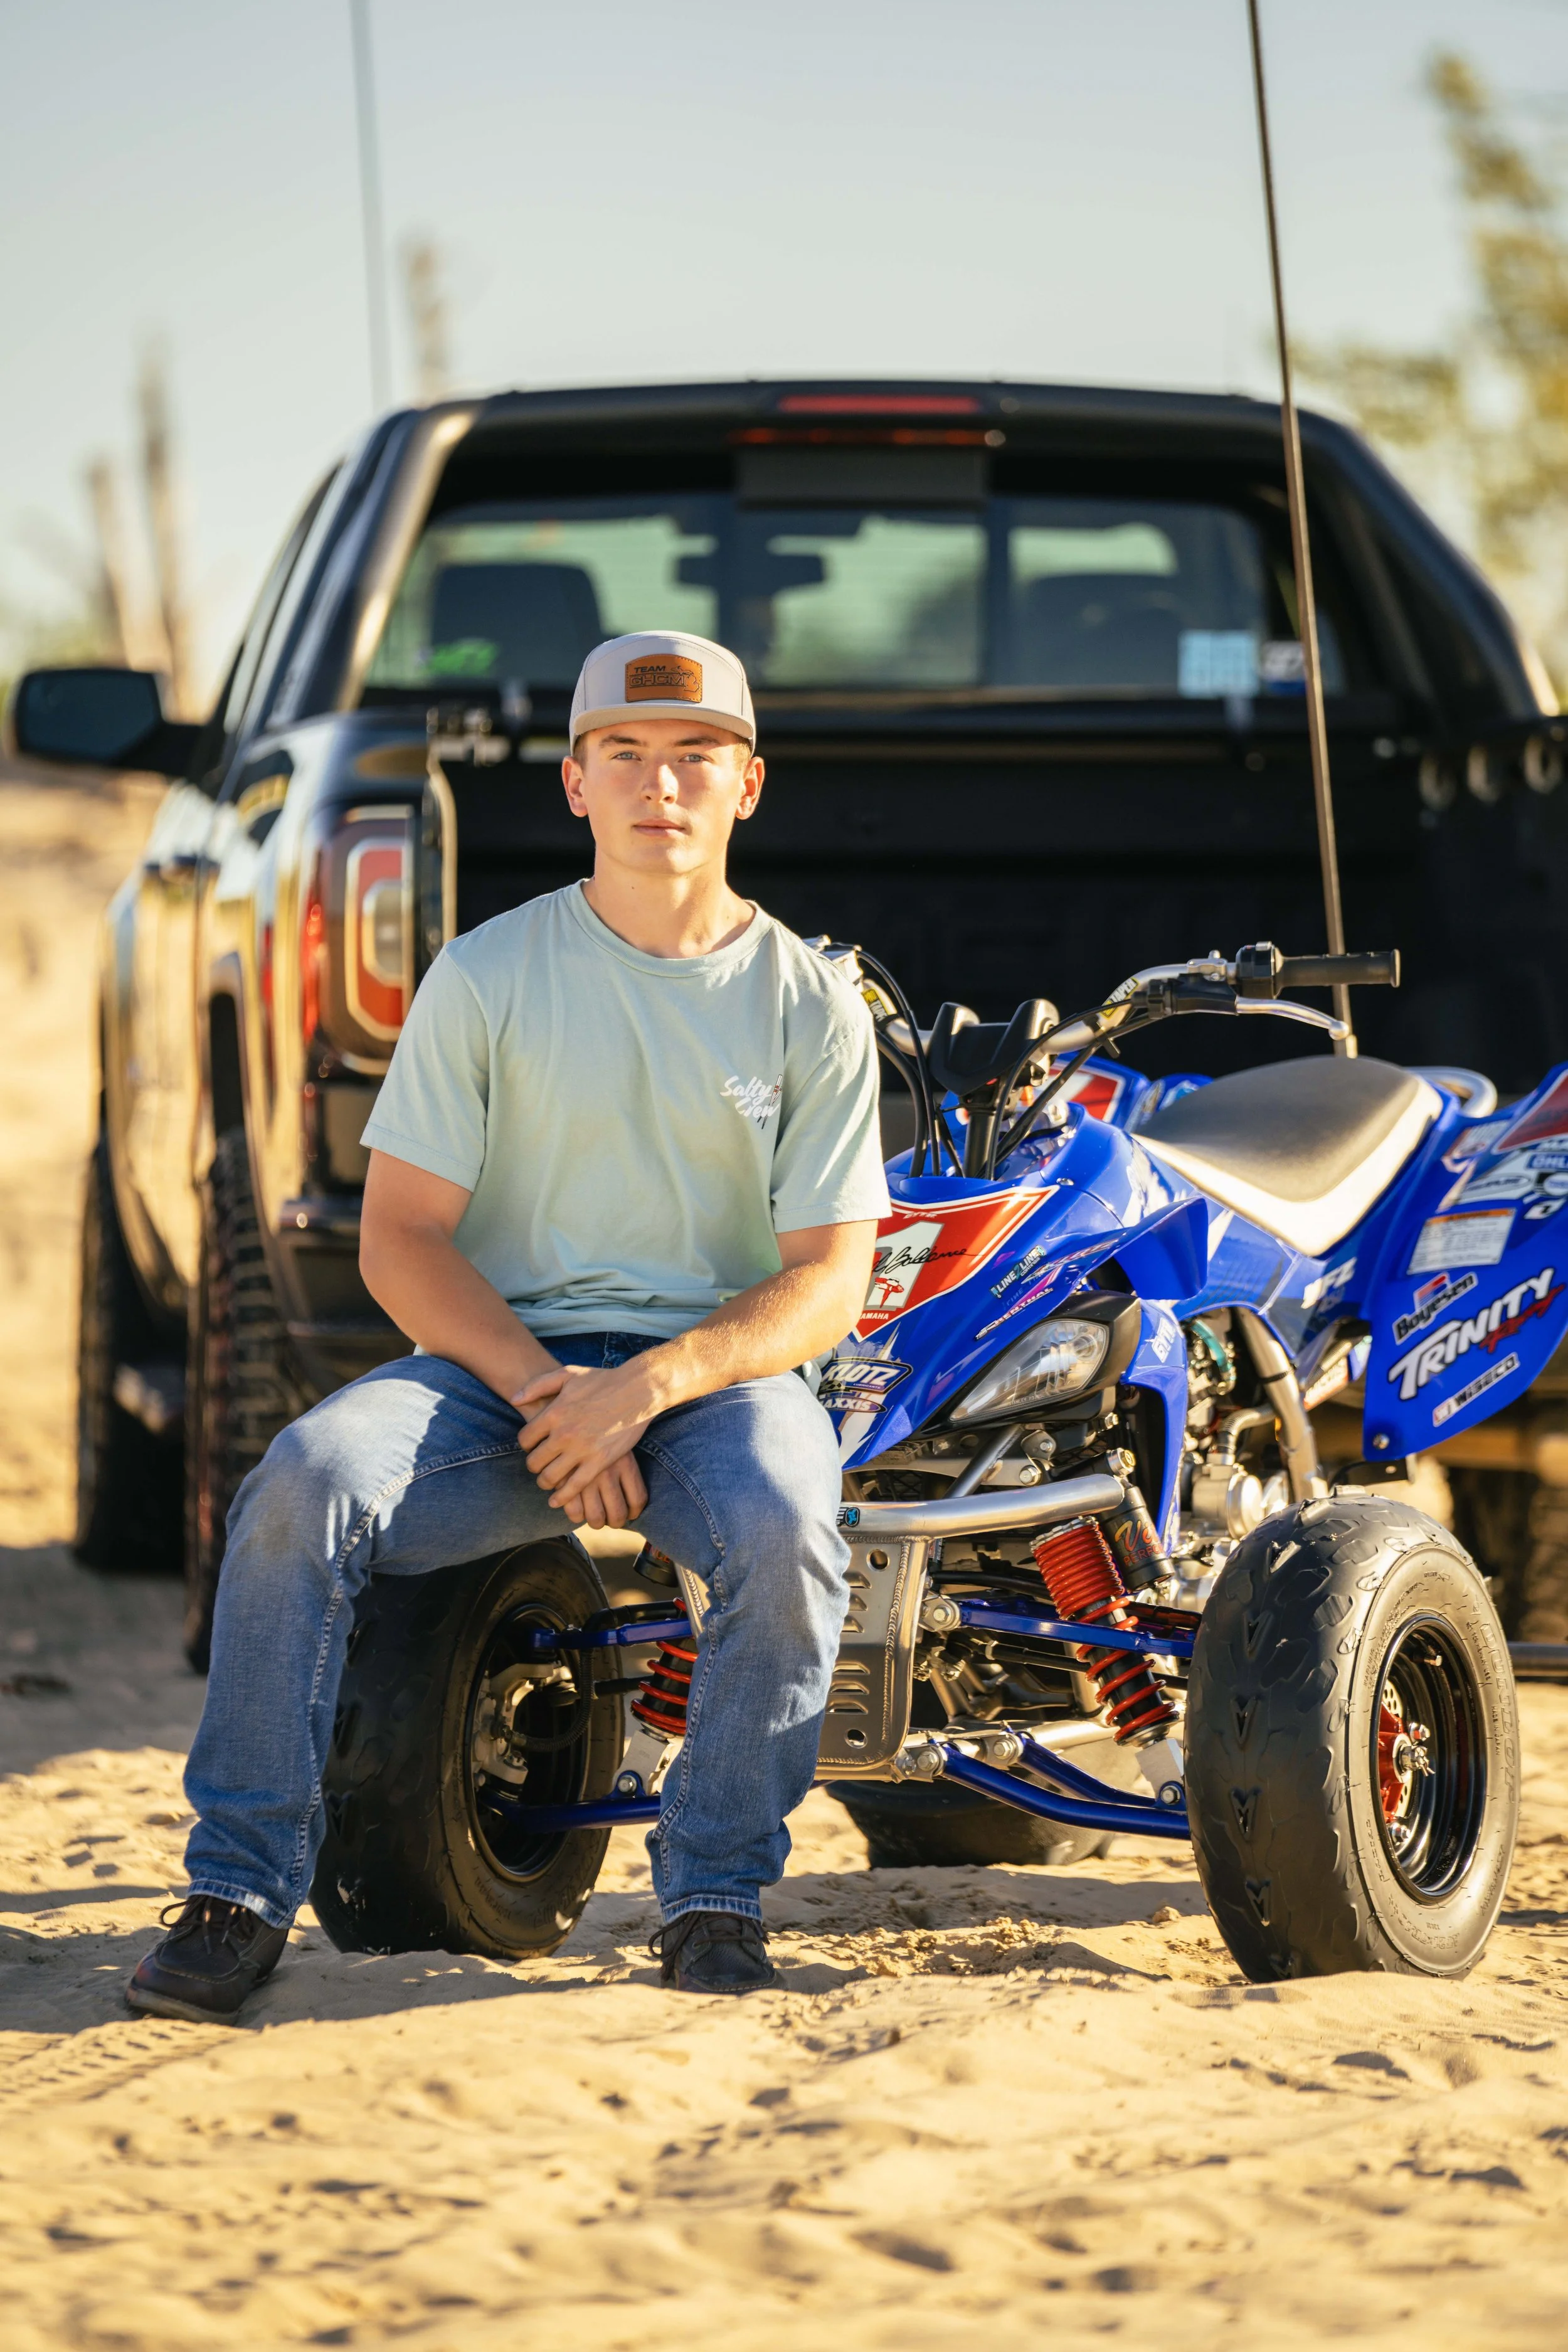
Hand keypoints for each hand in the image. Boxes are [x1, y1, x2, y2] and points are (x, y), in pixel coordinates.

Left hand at [511, 1362, 653, 1524]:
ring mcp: (582, 1450)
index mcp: (554, 1413)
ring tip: (548, 1481)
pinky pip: (574, 1487)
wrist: (638, 1390)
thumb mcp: (567, 1374)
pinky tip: (557, 1501)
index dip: (526, 1445)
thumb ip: (537, 1385)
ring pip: (550, 1477)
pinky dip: (563, 1498)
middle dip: (533, 1466)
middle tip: (539, 1466)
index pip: (524, 1439)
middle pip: (534, 1461)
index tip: (533, 1446)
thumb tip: (514, 1399)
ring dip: (545, 1482)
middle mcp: (564, 1433)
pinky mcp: (599, 1462)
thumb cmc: (603, 1381)